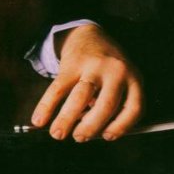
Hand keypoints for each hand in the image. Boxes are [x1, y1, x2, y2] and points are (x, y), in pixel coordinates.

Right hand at [31, 24, 142, 141]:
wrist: (90, 36)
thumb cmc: (108, 69)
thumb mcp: (122, 82)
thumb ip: (114, 105)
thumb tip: (94, 134)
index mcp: (133, 78)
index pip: (134, 107)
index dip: (122, 126)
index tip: (107, 136)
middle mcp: (117, 71)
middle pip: (107, 105)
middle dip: (91, 127)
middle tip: (79, 138)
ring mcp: (94, 66)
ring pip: (81, 97)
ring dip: (66, 119)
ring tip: (57, 134)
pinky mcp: (73, 63)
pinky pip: (58, 88)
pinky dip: (46, 106)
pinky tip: (39, 120)